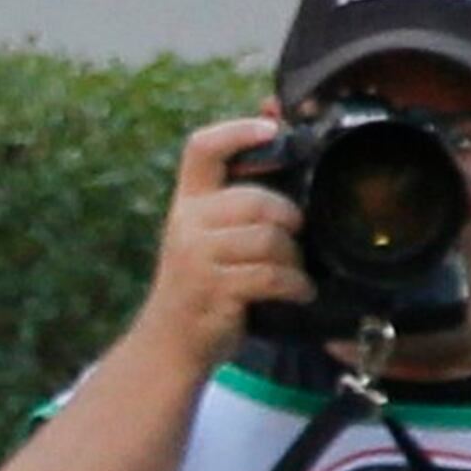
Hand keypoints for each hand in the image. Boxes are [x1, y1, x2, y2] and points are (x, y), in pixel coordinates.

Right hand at [133, 117, 309, 365]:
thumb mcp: (205, 239)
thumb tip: (278, 153)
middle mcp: (187, 224)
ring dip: (293, 257)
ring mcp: (198, 258)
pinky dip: (294, 284)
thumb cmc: (199, 286)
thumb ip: (234, 207)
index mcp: (186, 203)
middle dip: (287, 218)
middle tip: (297, 235)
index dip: (237, 131)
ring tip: (296, 271)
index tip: (271, 127)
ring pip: (268, 239)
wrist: (170, 343)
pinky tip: (300, 292)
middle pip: (254, 199)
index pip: (202, 149)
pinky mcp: (215, 289)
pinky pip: (271, 275)